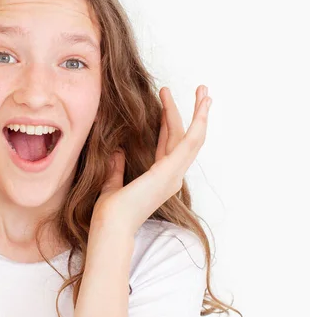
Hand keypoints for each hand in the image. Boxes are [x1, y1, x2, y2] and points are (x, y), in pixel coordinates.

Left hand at [91, 85, 211, 235]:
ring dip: (200, 114)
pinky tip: (202, 108)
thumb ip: (116, 168)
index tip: (165, 100)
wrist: (111, 225)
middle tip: (200, 91)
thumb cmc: (111, 212)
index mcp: (160, 178)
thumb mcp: (112, 183)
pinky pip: (190, 143)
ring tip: (204, 91)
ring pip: (193, 138)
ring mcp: (174, 174)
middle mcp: (171, 176)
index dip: (168, 121)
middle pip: (184, 137)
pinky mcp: (170, 170)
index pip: (168, 144)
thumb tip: (116, 151)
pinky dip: (198, 124)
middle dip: (191, 113)